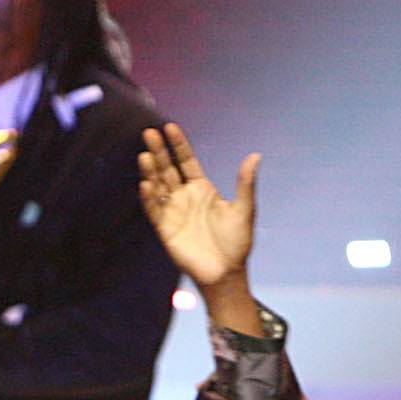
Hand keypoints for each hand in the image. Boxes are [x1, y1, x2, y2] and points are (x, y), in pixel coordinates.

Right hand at [137, 123, 260, 296]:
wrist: (225, 272)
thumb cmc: (237, 243)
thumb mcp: (244, 209)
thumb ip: (245, 183)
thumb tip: (255, 155)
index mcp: (202, 190)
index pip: (186, 161)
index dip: (178, 145)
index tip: (170, 127)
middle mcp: (185, 197)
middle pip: (168, 169)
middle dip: (159, 151)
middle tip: (149, 133)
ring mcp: (173, 212)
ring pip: (158, 186)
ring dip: (151, 171)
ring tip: (145, 155)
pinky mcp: (165, 229)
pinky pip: (154, 209)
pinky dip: (149, 197)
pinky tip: (146, 183)